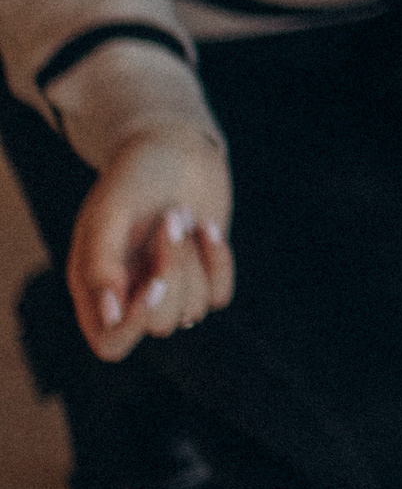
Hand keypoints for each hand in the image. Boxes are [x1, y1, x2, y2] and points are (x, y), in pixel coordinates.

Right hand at [69, 126, 235, 363]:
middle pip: (158, 324)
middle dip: (173, 271)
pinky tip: (208, 227)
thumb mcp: (109, 211)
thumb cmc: (134, 176)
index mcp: (94, 286)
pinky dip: (218, 260)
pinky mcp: (203, 277)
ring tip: (182, 211)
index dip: (134, 326)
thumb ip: (100, 262)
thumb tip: (110, 315)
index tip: (154, 283)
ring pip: (192, 310)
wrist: (174, 146)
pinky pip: (219, 295)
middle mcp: (131, 294)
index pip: (110, 343)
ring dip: (194, 258)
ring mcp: (170, 288)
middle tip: (172, 219)